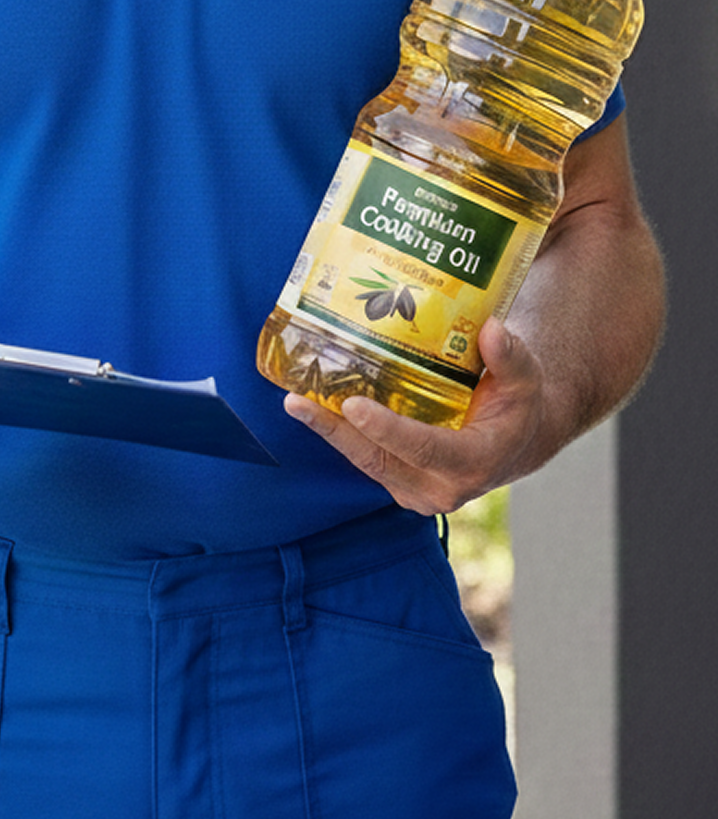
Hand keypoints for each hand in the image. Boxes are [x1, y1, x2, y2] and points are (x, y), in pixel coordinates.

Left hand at [283, 319, 547, 514]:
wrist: (514, 439)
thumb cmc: (517, 404)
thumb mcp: (524, 379)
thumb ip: (510, 356)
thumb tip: (492, 330)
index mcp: (474, 462)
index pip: (424, 449)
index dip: (387, 429)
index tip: (352, 406)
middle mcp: (441, 486)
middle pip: (378, 460)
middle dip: (335, 432)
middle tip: (298, 402)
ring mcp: (415, 488)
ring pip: (364, 461)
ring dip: (328, 432)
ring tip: (294, 401)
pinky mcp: (398, 480)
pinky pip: (363, 457)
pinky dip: (337, 433)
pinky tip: (310, 404)